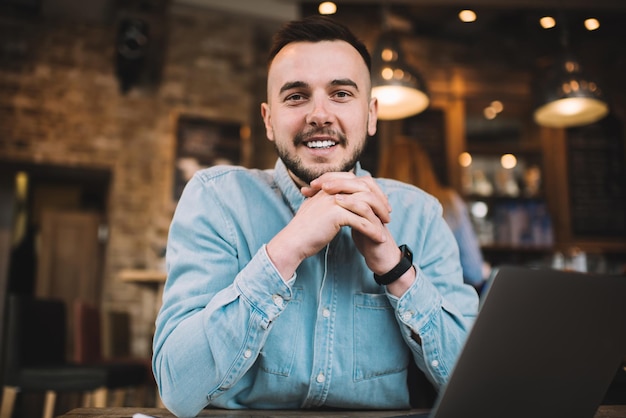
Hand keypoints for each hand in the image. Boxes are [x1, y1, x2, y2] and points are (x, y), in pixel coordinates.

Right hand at [267, 172, 390, 280]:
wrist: (293, 241)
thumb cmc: (305, 228)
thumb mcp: (316, 208)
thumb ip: (328, 199)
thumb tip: (341, 199)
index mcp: (329, 186)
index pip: (357, 180)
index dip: (372, 190)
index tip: (381, 203)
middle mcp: (332, 189)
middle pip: (365, 189)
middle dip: (380, 201)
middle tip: (388, 213)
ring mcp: (334, 200)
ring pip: (366, 205)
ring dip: (379, 216)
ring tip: (386, 226)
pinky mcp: (335, 215)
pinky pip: (361, 221)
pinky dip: (373, 230)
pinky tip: (379, 238)